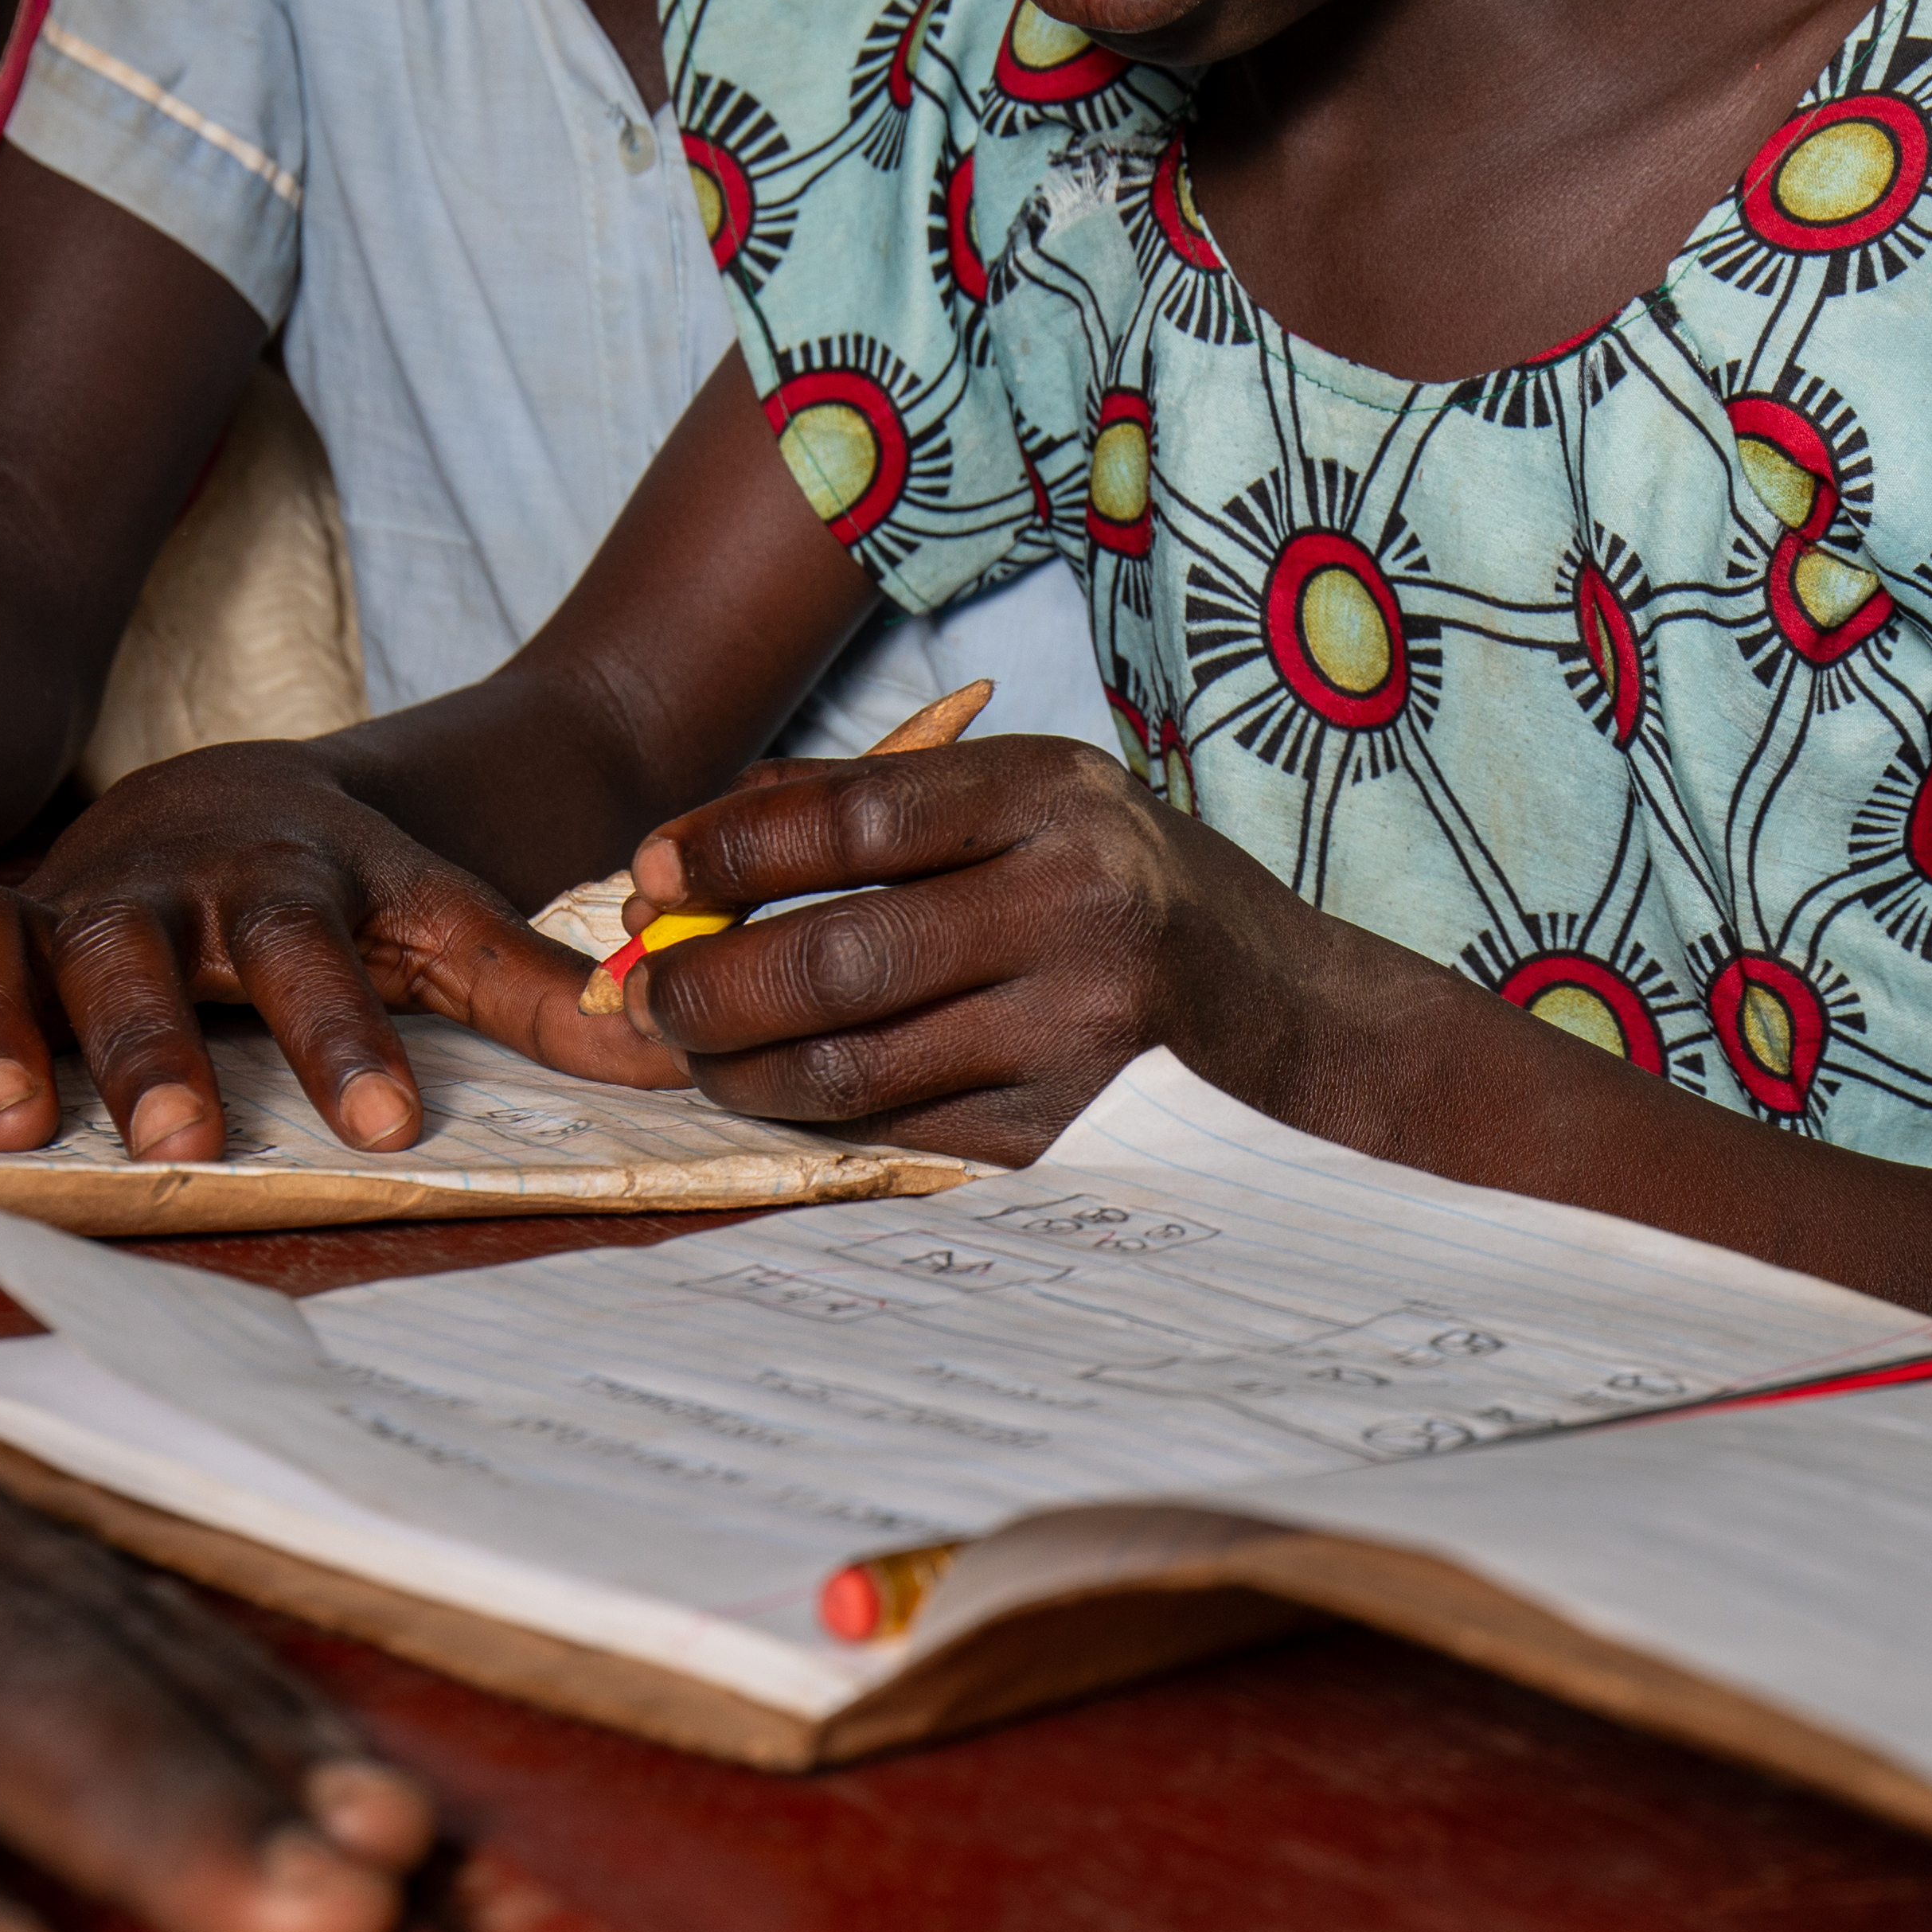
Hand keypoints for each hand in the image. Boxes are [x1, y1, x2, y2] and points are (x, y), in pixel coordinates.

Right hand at [0, 742, 634, 1161]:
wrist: (240, 796)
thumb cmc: (346, 887)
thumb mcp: (446, 920)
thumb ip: (542, 992)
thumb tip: (668, 1046)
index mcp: (282, 877)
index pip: (314, 949)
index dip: (344, 1032)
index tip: (385, 1123)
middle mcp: (156, 884)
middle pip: (141, 950)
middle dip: (154, 1043)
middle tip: (182, 1139)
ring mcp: (53, 905)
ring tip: (10, 1123)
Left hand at [622, 733, 1364, 1158]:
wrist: (1287, 1010)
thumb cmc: (1121, 884)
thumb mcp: (1028, 800)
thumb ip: (869, 805)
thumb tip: (682, 858)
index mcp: (1057, 798)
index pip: (856, 819)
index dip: (730, 849)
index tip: (651, 870)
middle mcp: (1078, 907)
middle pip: (838, 957)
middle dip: (707, 981)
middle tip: (644, 986)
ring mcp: (1079, 1032)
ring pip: (848, 1069)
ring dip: (736, 1066)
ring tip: (693, 1043)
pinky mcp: (1067, 1133)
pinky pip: (895, 1133)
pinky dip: (810, 1116)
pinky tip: (779, 1087)